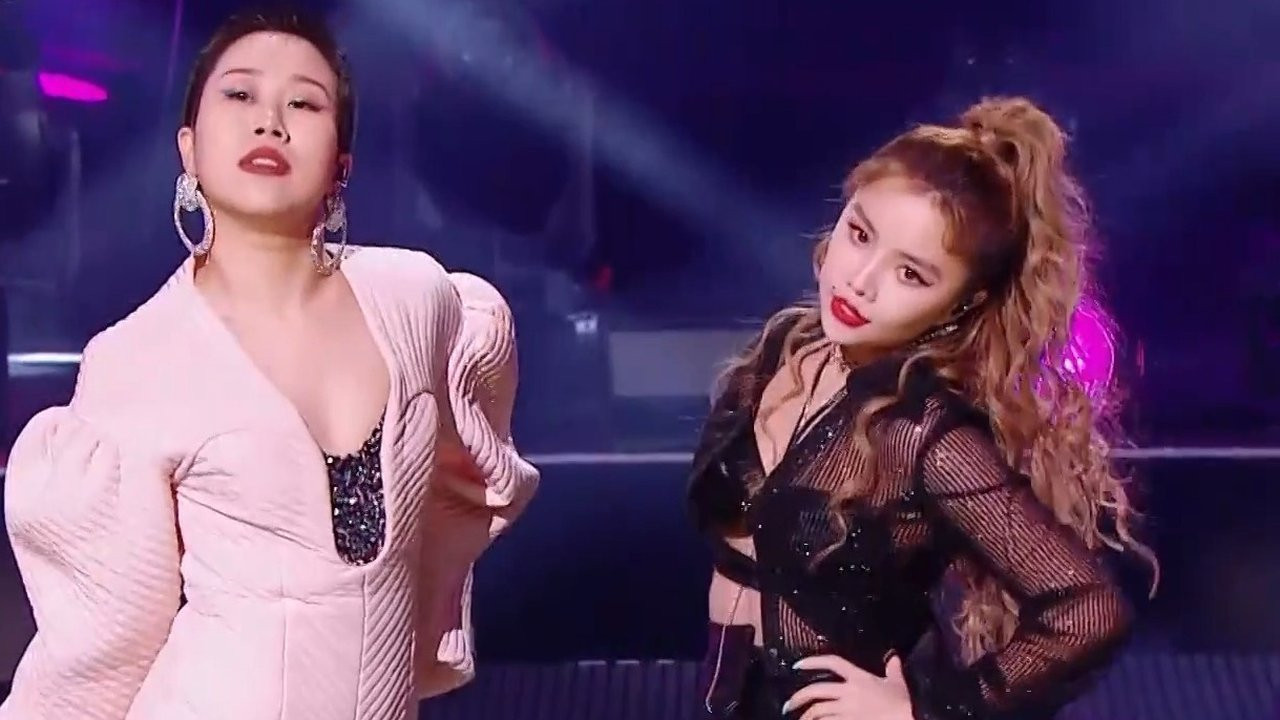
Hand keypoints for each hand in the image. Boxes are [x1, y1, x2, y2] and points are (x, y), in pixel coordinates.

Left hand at [782, 654, 911, 719]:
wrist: (909, 719)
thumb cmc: (904, 705)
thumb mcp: (898, 684)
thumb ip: (893, 671)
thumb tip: (894, 659)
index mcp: (859, 678)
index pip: (832, 663)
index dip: (813, 661)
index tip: (798, 665)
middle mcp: (850, 692)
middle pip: (817, 690)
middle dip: (799, 697)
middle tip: (789, 704)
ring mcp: (847, 710)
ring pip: (818, 711)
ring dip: (806, 716)